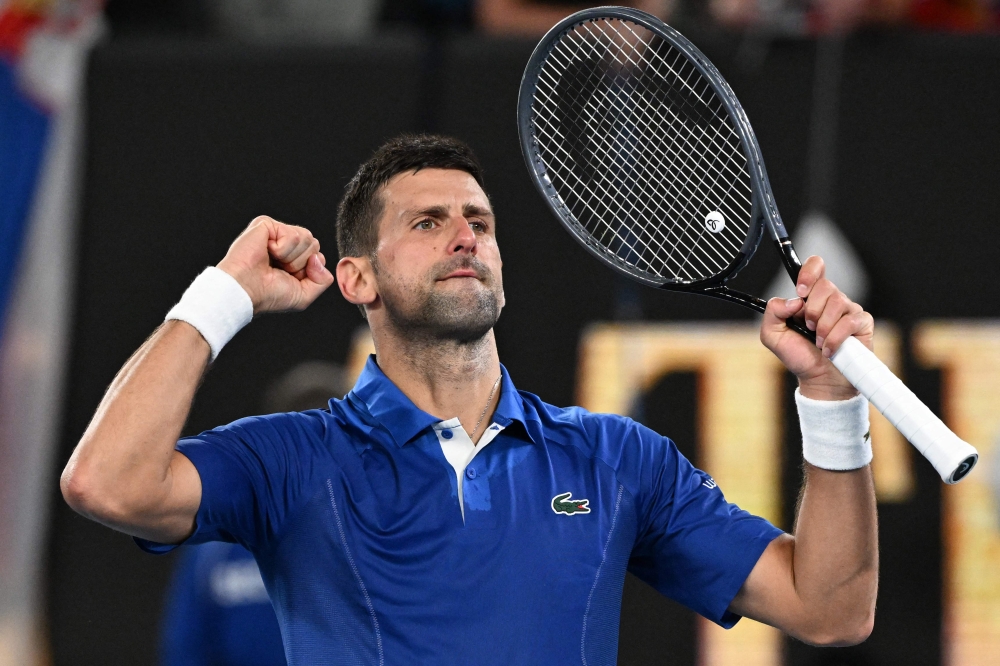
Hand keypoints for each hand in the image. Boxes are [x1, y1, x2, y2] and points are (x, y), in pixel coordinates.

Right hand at [216, 216, 334, 313]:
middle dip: (301, 263)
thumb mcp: (304, 295)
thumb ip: (323, 280)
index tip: (288, 278)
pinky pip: (293, 235)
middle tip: (279, 270)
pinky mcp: (266, 224)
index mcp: (293, 257)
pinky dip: (283, 249)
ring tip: (272, 262)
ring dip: (291, 257)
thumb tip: (319, 258)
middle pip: (314, 245)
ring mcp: (275, 232)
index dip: (308, 271)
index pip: (318, 255)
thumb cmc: (268, 295)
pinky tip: (266, 252)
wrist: (246, 291)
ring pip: (307, 238)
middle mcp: (285, 243)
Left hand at [760, 255, 873, 400]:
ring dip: (823, 327)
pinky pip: (849, 321)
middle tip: (808, 328)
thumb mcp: (773, 335)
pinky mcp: (862, 323)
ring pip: (837, 302)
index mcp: (810, 296)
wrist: (819, 380)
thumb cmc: (799, 355)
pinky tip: (829, 349)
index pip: (816, 266)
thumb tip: (794, 300)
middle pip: (825, 286)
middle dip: (812, 311)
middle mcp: (831, 299)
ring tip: (818, 342)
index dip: (809, 272)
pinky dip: (835, 338)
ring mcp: (848, 310)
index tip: (800, 290)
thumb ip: (772, 313)